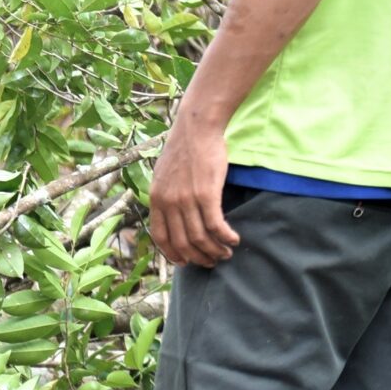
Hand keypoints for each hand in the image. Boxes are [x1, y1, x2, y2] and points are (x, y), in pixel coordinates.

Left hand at [148, 114, 240, 267]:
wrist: (196, 128)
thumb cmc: (184, 149)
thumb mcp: (164, 174)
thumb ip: (166, 194)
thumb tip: (172, 214)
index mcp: (156, 198)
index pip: (160, 236)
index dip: (172, 253)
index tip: (185, 262)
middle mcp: (168, 202)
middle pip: (183, 242)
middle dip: (199, 257)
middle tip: (213, 260)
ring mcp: (186, 199)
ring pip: (201, 238)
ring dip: (216, 250)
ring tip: (226, 252)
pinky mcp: (206, 194)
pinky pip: (216, 226)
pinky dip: (226, 237)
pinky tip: (234, 239)